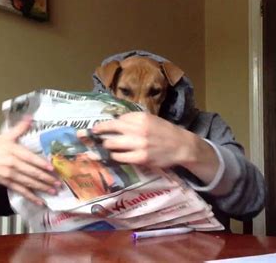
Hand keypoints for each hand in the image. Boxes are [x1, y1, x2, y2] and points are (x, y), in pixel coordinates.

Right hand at [0, 117, 59, 205]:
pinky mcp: (6, 183)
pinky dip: (31, 196)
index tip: (52, 169)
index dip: (41, 164)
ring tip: (53, 191)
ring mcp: (9, 174)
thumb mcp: (5, 137)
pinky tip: (40, 201)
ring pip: (28, 182)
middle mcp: (12, 163)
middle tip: (59, 184)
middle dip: (46, 179)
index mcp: (13, 150)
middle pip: (31, 172)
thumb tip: (30, 116)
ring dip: (42, 188)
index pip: (30, 158)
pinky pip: (20, 190)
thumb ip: (20, 128)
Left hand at [92, 112, 219, 183]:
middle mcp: (139, 129)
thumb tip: (113, 122)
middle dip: (100, 137)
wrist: (181, 146)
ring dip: (106, 147)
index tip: (93, 129)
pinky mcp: (141, 158)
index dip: (102, 126)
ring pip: (112, 146)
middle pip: (110, 132)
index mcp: (140, 117)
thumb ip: (132, 120)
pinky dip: (115, 157)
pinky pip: (120, 158)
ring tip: (104, 148)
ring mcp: (140, 145)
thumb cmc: (164, 131)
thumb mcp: (150, 119)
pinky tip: (115, 156)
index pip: (115, 121)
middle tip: (94, 140)